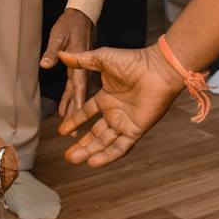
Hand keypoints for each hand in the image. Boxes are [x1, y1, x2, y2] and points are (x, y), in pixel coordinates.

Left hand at [40, 8, 91, 122]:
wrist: (80, 16)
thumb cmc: (69, 24)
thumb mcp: (58, 35)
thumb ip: (51, 51)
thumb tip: (44, 64)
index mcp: (80, 63)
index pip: (79, 88)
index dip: (78, 105)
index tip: (78, 121)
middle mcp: (82, 70)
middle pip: (79, 96)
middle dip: (77, 115)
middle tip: (74, 134)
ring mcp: (80, 70)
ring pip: (76, 94)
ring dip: (73, 109)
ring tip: (69, 127)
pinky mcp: (76, 69)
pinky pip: (73, 88)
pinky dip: (69, 99)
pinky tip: (64, 110)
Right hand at [57, 43, 183, 167]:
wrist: (157, 70)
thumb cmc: (132, 61)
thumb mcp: (101, 59)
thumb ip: (80, 60)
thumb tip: (61, 55)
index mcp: (106, 97)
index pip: (87, 113)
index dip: (74, 122)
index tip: (62, 131)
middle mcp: (115, 112)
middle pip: (95, 133)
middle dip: (81, 144)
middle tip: (67, 155)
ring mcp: (124, 122)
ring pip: (104, 143)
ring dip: (89, 151)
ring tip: (73, 159)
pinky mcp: (135, 130)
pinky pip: (120, 147)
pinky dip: (107, 156)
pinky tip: (93, 163)